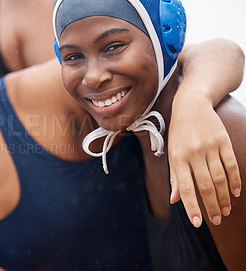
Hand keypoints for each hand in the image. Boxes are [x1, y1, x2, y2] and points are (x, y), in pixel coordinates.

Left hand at [169, 94, 240, 227]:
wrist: (191, 105)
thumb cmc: (178, 133)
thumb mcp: (172, 153)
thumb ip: (175, 177)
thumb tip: (175, 200)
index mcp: (177, 158)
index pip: (185, 188)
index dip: (192, 207)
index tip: (198, 223)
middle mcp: (193, 153)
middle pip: (205, 186)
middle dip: (211, 206)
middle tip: (216, 220)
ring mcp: (210, 147)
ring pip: (220, 178)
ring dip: (224, 197)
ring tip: (226, 210)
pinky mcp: (223, 141)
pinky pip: (231, 165)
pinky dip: (235, 181)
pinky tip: (235, 193)